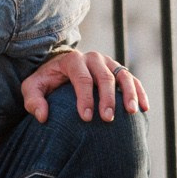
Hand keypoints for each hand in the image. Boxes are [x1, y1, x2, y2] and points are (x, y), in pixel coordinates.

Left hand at [22, 49, 147, 122]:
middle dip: (107, 98)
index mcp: (73, 60)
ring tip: (132, 112)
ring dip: (129, 94)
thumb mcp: (32, 87)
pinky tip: (144, 109)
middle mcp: (93, 58)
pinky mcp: (118, 70)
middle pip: (104, 77)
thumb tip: (43, 116)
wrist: (61, 67)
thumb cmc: (47, 80)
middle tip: (108, 119)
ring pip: (123, 76)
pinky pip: (132, 80)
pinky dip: (139, 92)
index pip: (81, 78)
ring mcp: (108, 63)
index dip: (85, 98)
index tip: (86, 118)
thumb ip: (33, 100)